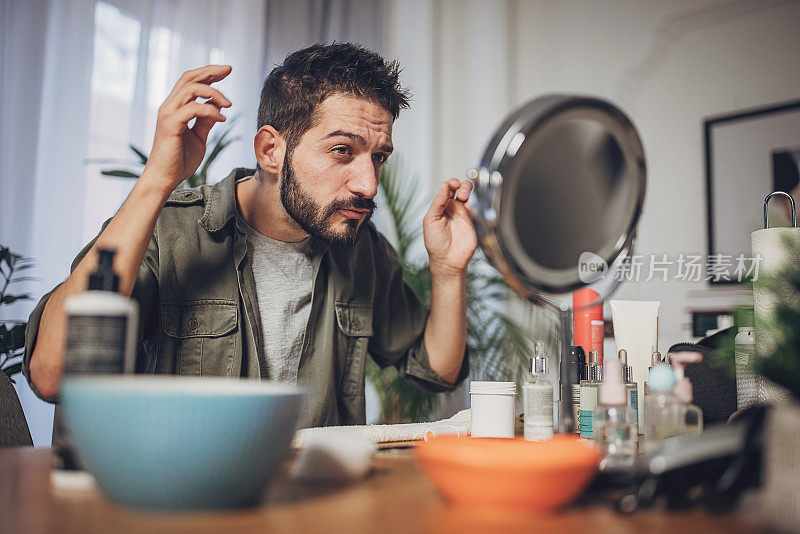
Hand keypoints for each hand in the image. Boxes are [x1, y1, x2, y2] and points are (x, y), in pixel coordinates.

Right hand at [143, 65, 231, 191]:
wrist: (165, 178)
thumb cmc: (180, 160)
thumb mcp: (199, 136)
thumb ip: (206, 120)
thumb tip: (218, 105)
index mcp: (175, 107)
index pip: (190, 81)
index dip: (208, 73)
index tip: (226, 71)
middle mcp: (169, 106)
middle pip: (188, 77)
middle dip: (210, 71)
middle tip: (229, 69)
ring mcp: (168, 114)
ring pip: (190, 89)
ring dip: (214, 92)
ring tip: (229, 105)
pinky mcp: (171, 125)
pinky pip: (193, 109)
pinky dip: (210, 111)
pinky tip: (222, 119)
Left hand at [423, 178, 477, 276]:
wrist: (447, 260)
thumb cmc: (436, 243)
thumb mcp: (431, 220)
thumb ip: (438, 202)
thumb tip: (444, 185)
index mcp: (441, 206)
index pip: (447, 189)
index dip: (450, 184)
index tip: (451, 184)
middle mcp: (452, 208)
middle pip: (460, 188)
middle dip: (461, 185)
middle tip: (459, 192)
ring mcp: (463, 214)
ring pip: (469, 195)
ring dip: (467, 191)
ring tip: (464, 196)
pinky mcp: (473, 221)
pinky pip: (476, 207)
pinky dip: (475, 202)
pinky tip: (469, 206)